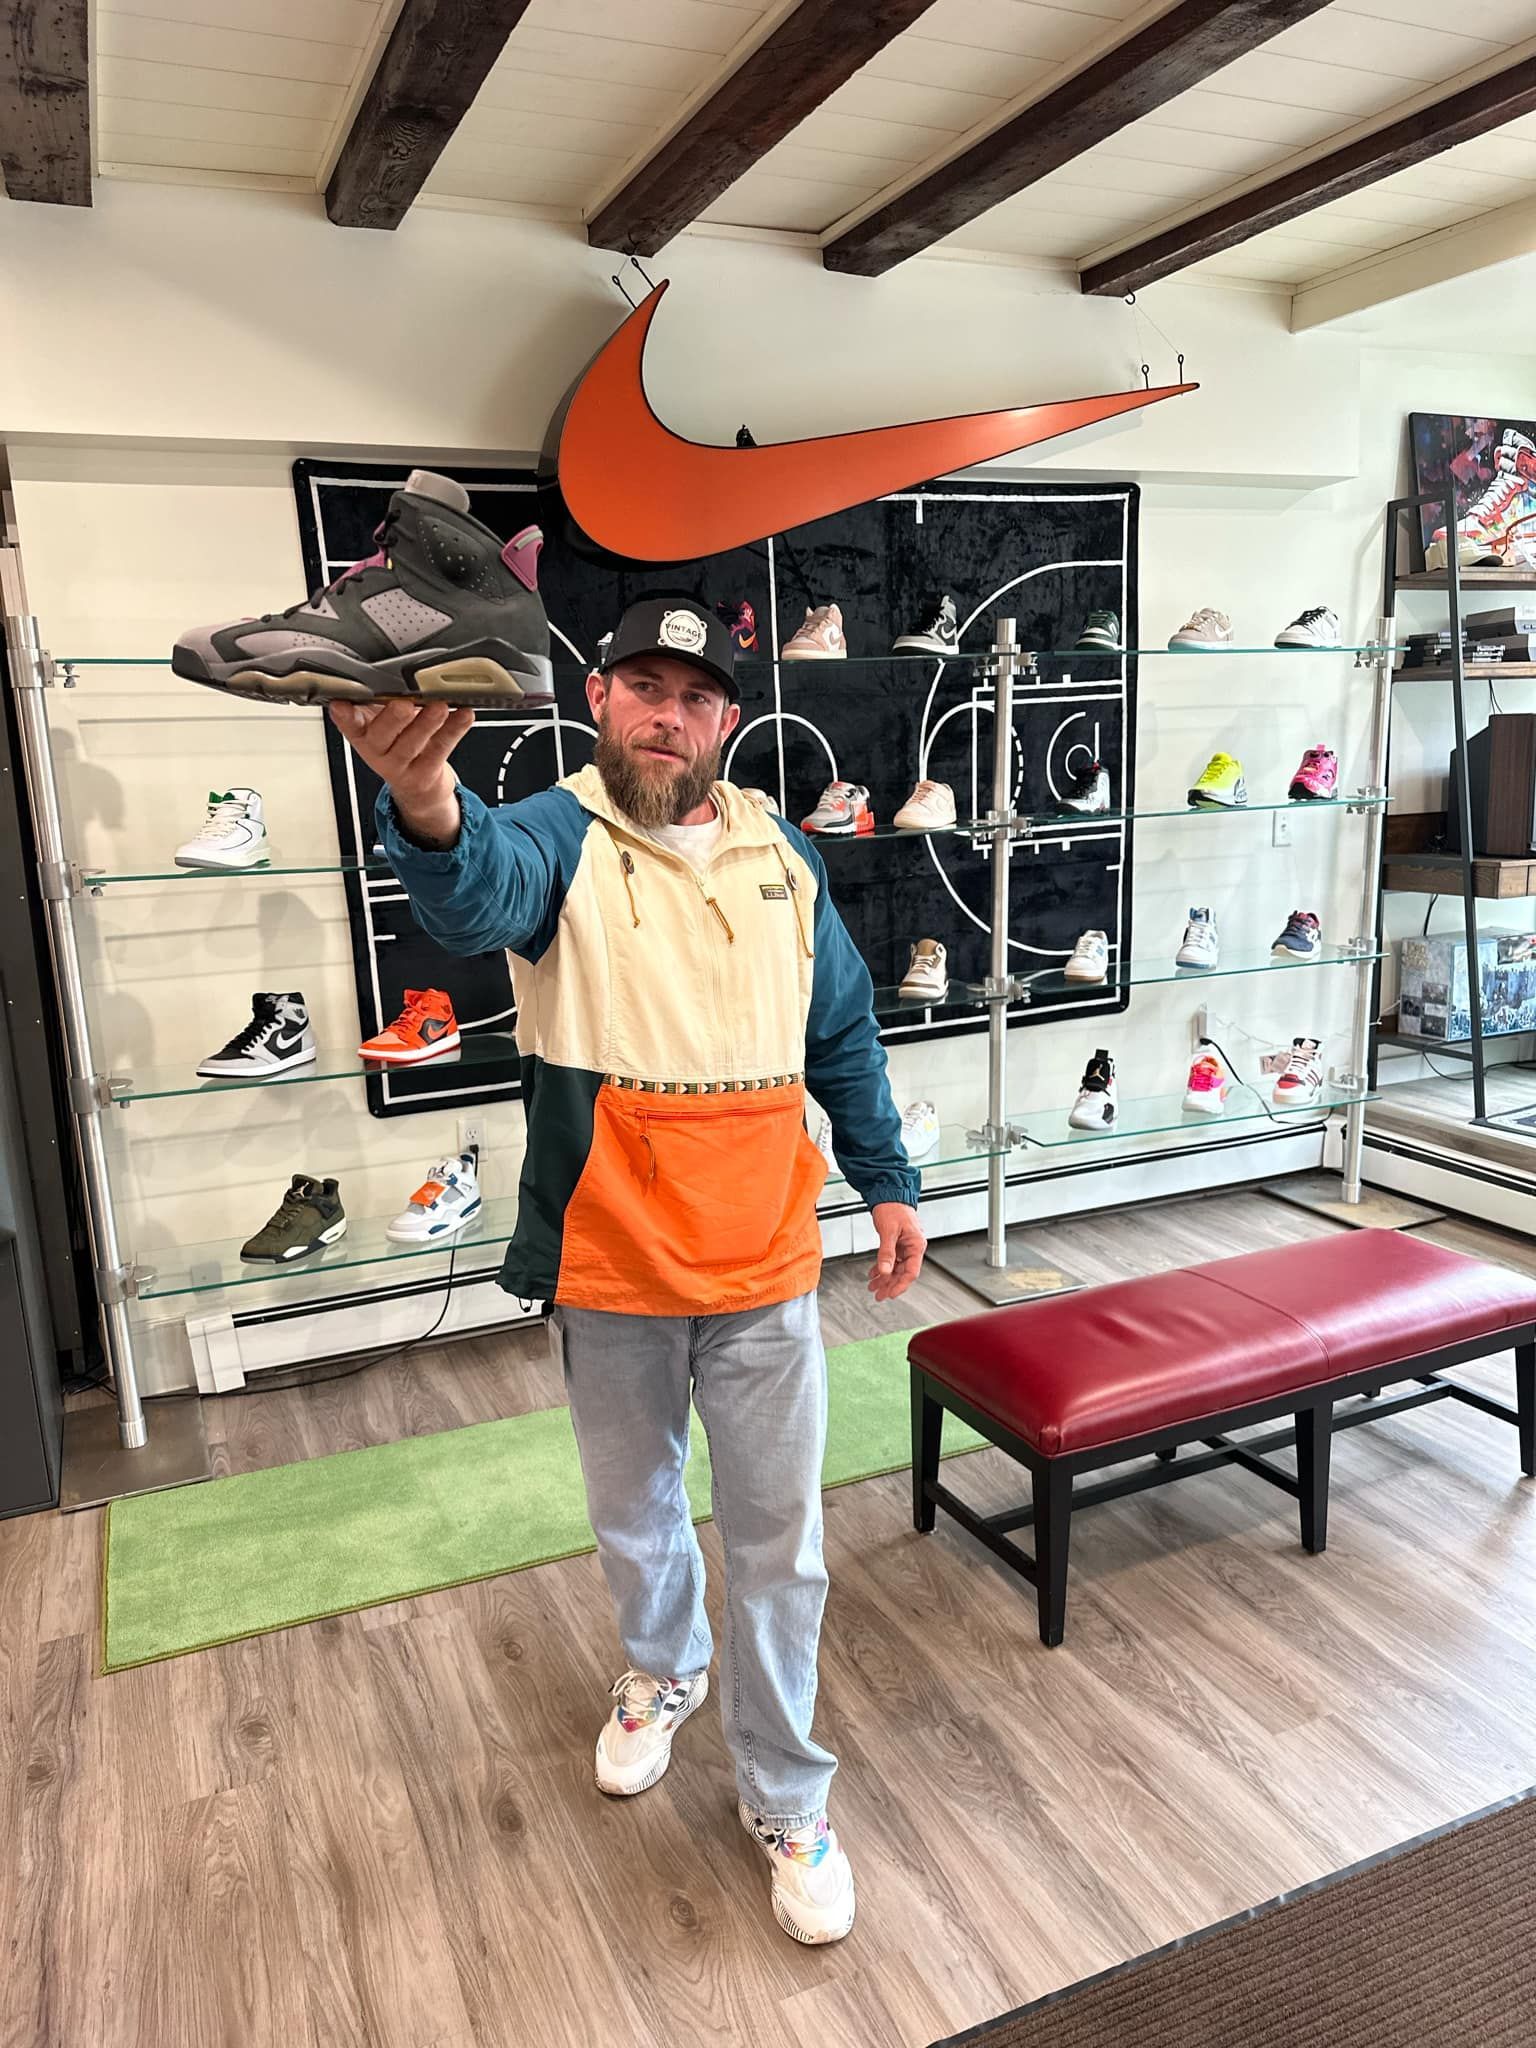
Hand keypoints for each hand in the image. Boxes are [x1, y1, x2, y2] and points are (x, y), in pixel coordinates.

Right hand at [328, 701, 474, 845]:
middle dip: (392, 719)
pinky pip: (441, 748)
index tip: (342, 706)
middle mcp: (378, 751)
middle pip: (381, 736)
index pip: (349, 724)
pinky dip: (455, 730)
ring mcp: (402, 765)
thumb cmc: (398, 742)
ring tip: (439, 707)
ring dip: (426, 724)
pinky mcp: (426, 772)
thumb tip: (392, 671)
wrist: (417, 785)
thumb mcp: (380, 721)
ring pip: (412, 744)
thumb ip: (379, 700)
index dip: (344, 717)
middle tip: (404, 704)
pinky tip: (463, 715)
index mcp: (362, 734)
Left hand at [868, 1202, 925, 1301]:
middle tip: (879, 1295)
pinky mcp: (896, 1242)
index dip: (900, 1285)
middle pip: (903, 1272)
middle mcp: (912, 1247)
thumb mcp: (888, 1231)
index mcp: (916, 1245)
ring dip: (884, 1278)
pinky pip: (891, 1260)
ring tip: (874, 1287)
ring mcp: (904, 1245)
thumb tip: (884, 1270)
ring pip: (896, 1268)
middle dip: (890, 1284)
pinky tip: (874, 1273)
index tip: (890, 1294)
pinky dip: (882, 1267)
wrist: (889, 1193)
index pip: (911, 1272)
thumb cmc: (893, 1207)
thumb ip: (886, 1252)